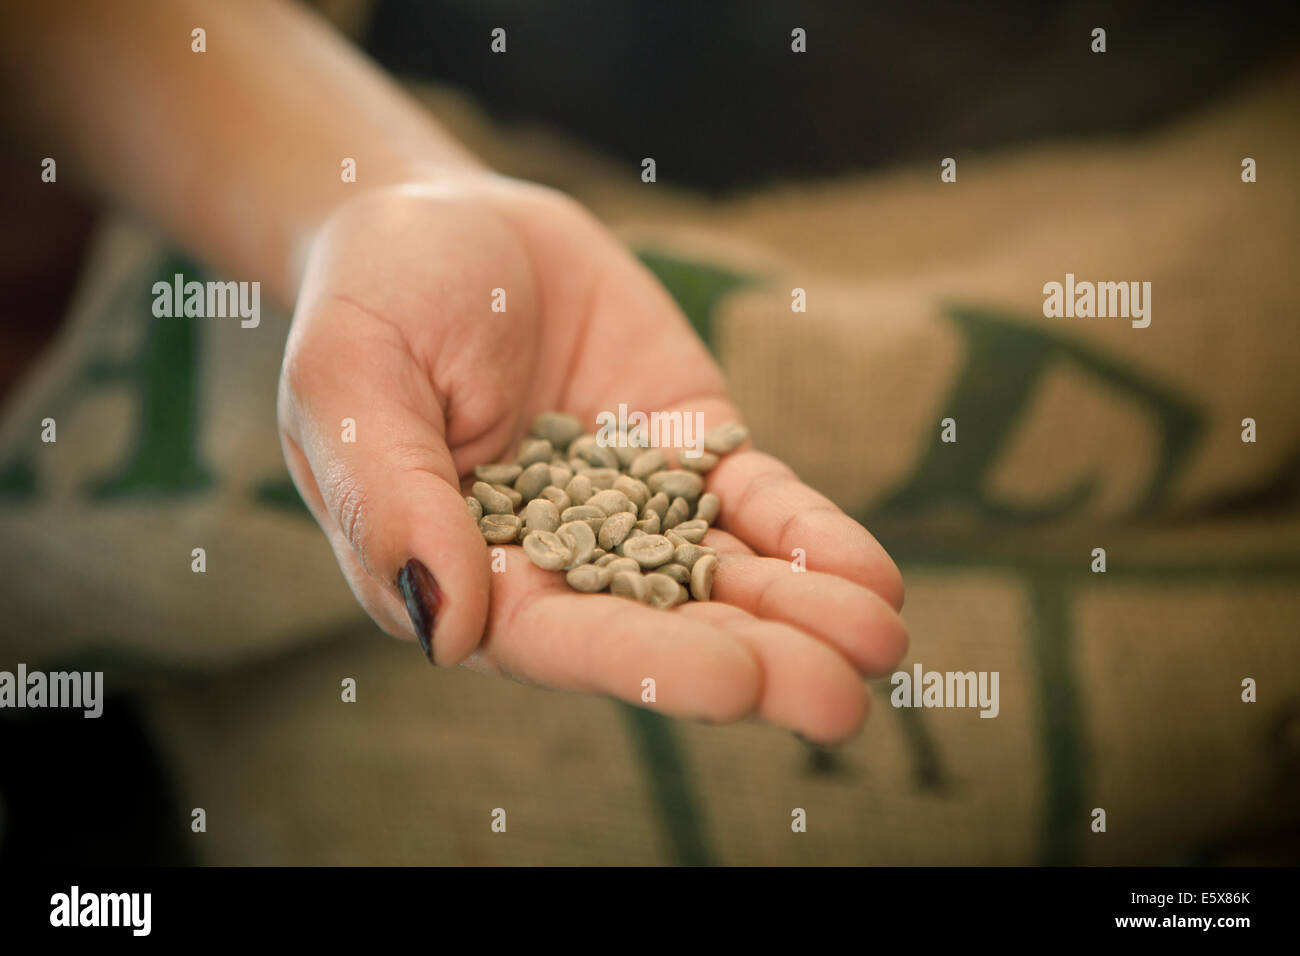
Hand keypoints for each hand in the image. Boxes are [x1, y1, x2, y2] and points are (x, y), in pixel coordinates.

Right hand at [277, 175, 905, 742]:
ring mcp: (636, 508)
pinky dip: (811, 538)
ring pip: (726, 575)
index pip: (561, 638)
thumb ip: (389, 500)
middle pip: (666, 625)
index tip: (732, 683)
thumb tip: (447, 632)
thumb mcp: (350, 382)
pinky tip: (872, 578)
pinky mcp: (691, 451)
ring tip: (884, 646)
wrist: (449, 224)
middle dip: (758, 661)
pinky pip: (756, 502)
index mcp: (469, 572)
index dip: (645, 662)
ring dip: (806, 614)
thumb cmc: (375, 302)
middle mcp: (562, 561)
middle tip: (844, 699)